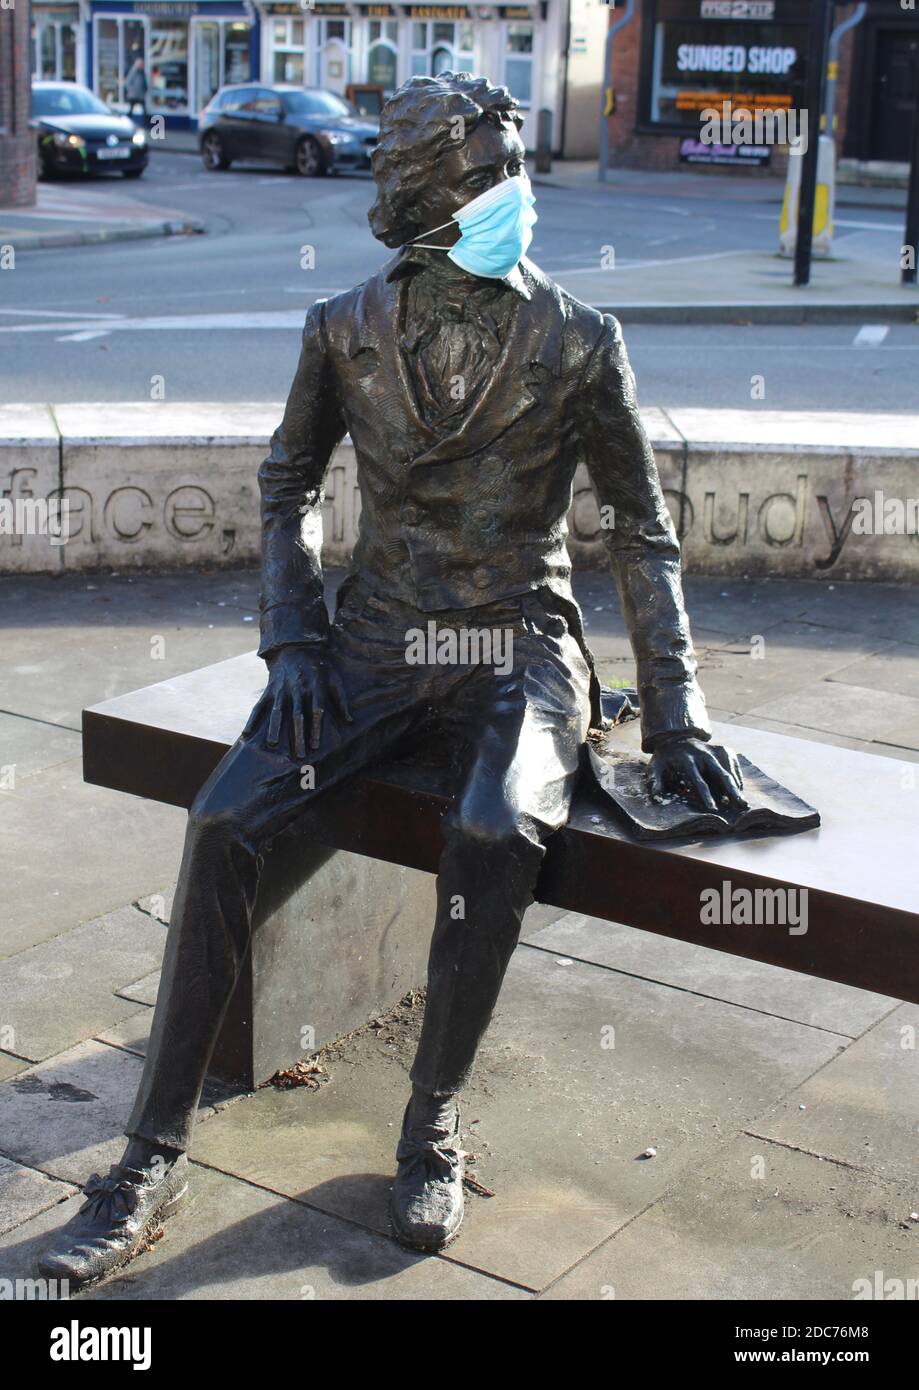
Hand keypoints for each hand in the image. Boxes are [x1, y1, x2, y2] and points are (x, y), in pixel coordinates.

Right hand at [243, 645, 351, 759]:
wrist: (296, 646)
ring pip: (278, 711)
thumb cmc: (319, 667)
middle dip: (298, 736)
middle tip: (299, 755)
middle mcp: (297, 689)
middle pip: (297, 715)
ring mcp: (281, 689)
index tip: (315, 746)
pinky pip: (259, 706)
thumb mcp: (334, 678)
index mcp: (315, 687)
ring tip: (272, 745)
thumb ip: (341, 700)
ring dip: (274, 729)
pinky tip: (247, 733)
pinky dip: (252, 719)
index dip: (315, 729)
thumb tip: (350, 721)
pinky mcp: (269, 689)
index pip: (316, 711)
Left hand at [648, 736, 745, 812]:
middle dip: (730, 790)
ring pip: (729, 769)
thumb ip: (655, 783)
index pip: (698, 781)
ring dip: (737, 785)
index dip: (705, 796)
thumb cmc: (665, 760)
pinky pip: (733, 764)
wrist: (674, 738)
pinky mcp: (722, 749)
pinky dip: (737, 777)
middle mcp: (702, 754)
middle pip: (720, 774)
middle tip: (741, 805)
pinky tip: (739, 790)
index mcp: (686, 760)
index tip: (712, 809)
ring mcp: (714, 750)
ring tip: (743, 803)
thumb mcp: (654, 769)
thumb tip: (656, 799)